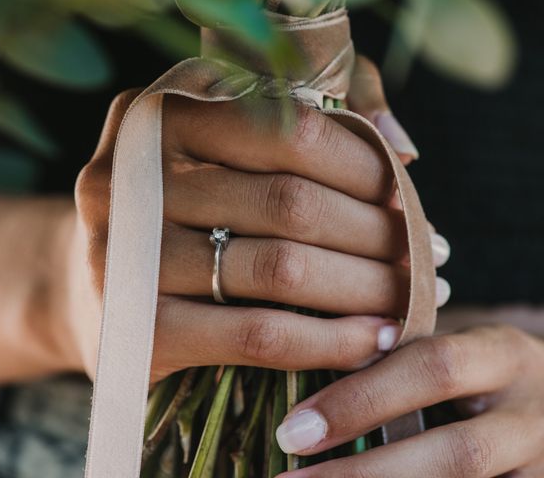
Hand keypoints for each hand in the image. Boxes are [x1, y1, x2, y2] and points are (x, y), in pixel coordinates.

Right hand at [72, 56, 449, 381]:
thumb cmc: (178, 214)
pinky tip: (374, 340)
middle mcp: (129, 180)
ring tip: (411, 297)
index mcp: (155, 119)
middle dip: (377, 233)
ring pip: (282, 269)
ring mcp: (126, 258)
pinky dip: (330, 340)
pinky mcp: (140, 329)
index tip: (408, 197)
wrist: (92, 289)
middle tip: (425, 256)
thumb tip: (399, 143)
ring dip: (366, 288)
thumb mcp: (215, 150)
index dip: (364, 165)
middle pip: (290, 203)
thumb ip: (303, 122)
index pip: (288, 130)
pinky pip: (261, 334)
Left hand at [275, 324, 543, 476]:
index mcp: (502, 354)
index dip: (361, 400)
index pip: (432, 367)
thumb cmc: (482, 371)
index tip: (294, 428)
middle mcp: (531, 414)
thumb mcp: (456, 349)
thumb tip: (311, 387)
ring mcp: (541, 462)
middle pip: (458, 452)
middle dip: (366, 473)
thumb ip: (402, 361)